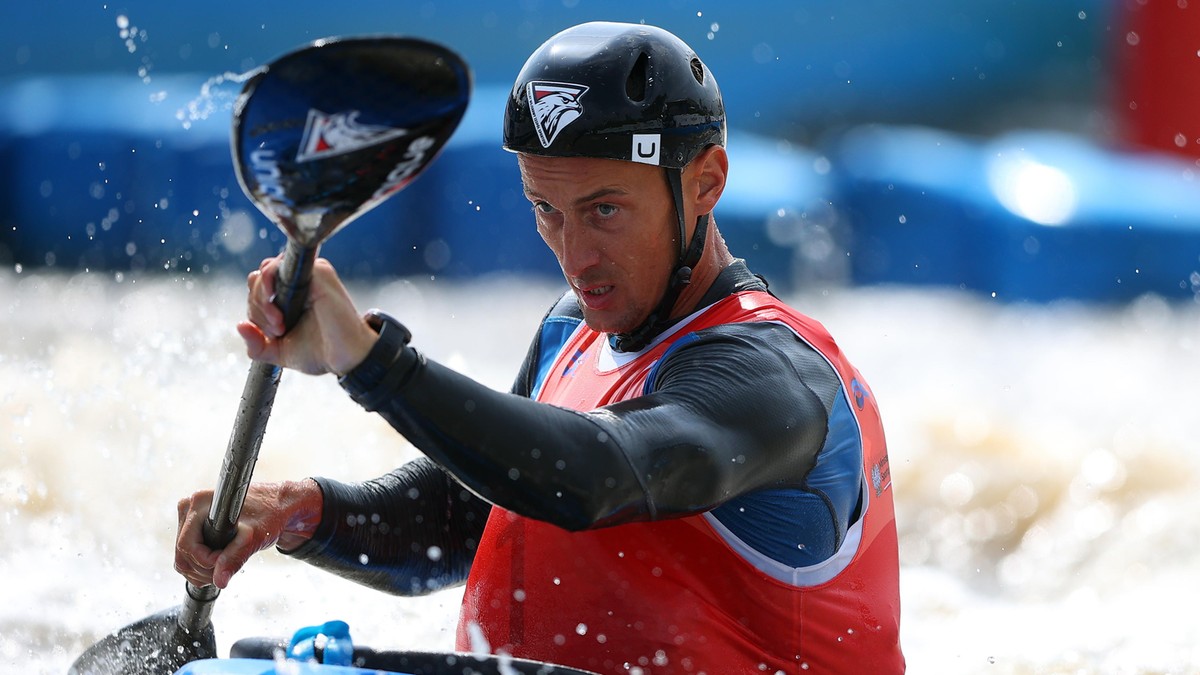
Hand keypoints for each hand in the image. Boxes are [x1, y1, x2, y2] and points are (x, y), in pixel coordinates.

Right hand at [174, 479, 322, 588]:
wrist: (277, 506)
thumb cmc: (269, 514)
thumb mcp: (254, 536)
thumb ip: (235, 558)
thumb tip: (220, 581)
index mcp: (199, 503)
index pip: (187, 545)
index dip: (206, 561)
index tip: (227, 562)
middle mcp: (190, 508)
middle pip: (182, 554)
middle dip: (204, 569)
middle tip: (227, 568)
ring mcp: (190, 517)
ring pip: (183, 558)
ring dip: (201, 571)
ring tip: (226, 566)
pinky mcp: (194, 527)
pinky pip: (188, 556)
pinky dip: (201, 567)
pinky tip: (219, 565)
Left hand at [238, 256, 378, 375]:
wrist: (346, 358)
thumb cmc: (320, 353)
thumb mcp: (278, 352)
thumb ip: (256, 344)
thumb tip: (240, 326)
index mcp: (288, 296)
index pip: (257, 290)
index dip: (255, 311)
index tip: (272, 333)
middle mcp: (298, 282)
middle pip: (257, 279)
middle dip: (257, 307)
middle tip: (277, 329)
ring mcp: (309, 275)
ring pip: (265, 271)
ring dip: (263, 300)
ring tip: (280, 324)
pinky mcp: (318, 272)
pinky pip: (281, 265)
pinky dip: (271, 285)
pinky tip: (279, 310)